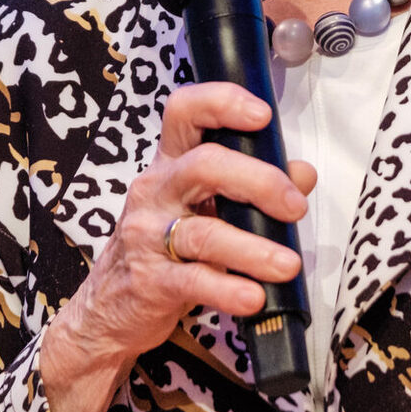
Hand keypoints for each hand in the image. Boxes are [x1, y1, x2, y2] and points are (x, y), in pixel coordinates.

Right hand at [40, 81, 315, 411]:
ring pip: (203, 233)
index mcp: (170, 164)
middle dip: (258, 181)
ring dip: (253, 249)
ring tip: (287, 264)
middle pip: (204, 166)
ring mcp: (148, 236)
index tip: (262, 115)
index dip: (222, 102)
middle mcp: (156, 191)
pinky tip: (254, 296)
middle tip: (294, 207)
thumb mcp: (205, 209)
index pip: (184, 112)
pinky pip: (193, 281)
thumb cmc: (165, 247)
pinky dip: (228, 289)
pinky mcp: (150, 281)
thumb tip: (302, 173)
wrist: (107, 309)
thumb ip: (253, 188)